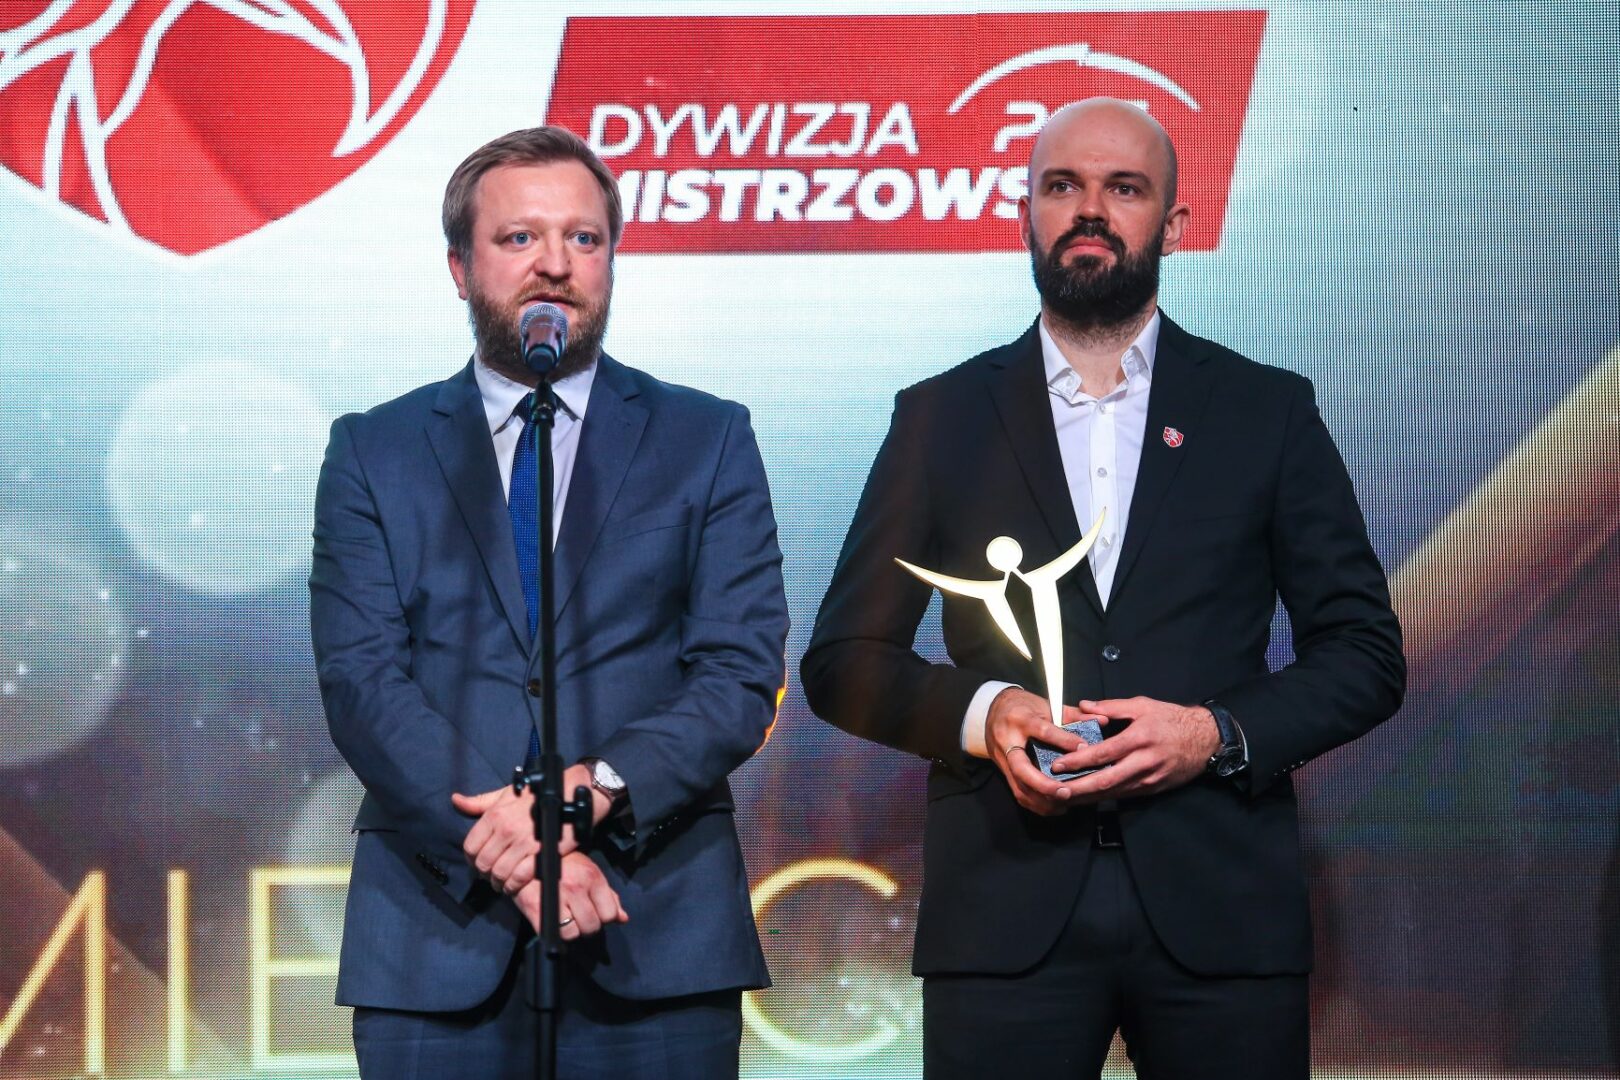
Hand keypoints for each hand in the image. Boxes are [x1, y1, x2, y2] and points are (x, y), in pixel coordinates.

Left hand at [452, 765, 612, 894]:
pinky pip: (520, 877)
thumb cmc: (538, 793)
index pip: (470, 846)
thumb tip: (455, 800)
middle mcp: (506, 830)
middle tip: (491, 876)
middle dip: (485, 874)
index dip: (471, 859)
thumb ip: (479, 801)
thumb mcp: (506, 793)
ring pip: (500, 873)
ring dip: (499, 883)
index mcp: (494, 815)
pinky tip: (515, 886)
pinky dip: (514, 886)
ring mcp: (523, 842)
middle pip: (483, 863)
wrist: (571, 794)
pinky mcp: (541, 853)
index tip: (478, 863)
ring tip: (503, 884)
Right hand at [512, 852, 629, 939]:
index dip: (603, 918)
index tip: (595, 912)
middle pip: (592, 926)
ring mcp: (556, 898)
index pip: (610, 914)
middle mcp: (576, 887)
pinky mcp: (536, 908)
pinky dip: (555, 934)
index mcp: (592, 877)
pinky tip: (554, 922)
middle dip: (587, 926)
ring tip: (565, 918)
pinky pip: (554, 935)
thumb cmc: (563, 864)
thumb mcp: (589, 872)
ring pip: (573, 933)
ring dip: (570, 931)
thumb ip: (608, 896)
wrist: (529, 856)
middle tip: (578, 916)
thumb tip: (622, 918)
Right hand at [984, 687, 1098, 815]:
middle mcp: (1007, 740)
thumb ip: (1073, 715)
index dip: (1064, 741)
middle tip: (1066, 792)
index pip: (1042, 731)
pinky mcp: (1002, 771)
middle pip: (1021, 767)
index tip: (1085, 749)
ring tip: (1064, 802)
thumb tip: (1103, 720)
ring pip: (1018, 786)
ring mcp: (1001, 758)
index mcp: (1020, 719)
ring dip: (1042, 798)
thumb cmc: (1023, 707)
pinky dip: (1036, 803)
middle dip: (1044, 784)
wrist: (993, 711)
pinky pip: (1017, 793)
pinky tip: (1054, 806)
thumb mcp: (1045, 704)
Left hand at [1049, 697, 1219, 801]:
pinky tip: (1089, 797)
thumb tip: (1084, 706)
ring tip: (1065, 797)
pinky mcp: (1154, 789)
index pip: (1102, 754)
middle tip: (1055, 790)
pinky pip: (1125, 795)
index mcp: (1138, 738)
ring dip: (1088, 797)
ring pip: (1114, 793)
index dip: (1078, 761)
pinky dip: (1105, 798)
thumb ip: (1111, 706)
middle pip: (1106, 780)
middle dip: (1078, 788)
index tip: (1058, 765)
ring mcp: (1150, 779)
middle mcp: (1144, 762)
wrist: (1206, 740)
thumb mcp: (1143, 705)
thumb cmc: (1172, 719)